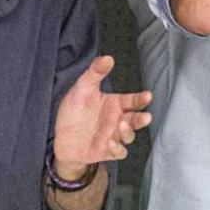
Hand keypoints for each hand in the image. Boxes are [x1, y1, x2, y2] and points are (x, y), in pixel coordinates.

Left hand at [51, 55, 152, 176]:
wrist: (62, 138)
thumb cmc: (74, 112)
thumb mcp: (82, 89)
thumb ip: (95, 73)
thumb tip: (107, 57)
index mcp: (115, 104)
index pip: (133, 101)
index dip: (141, 99)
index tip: (147, 95)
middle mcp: (118, 120)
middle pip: (136, 120)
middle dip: (142, 119)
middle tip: (146, 116)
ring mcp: (114, 137)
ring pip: (129, 136)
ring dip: (129, 132)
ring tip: (122, 125)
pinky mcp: (108, 151)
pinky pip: (119, 152)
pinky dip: (117, 149)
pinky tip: (110, 143)